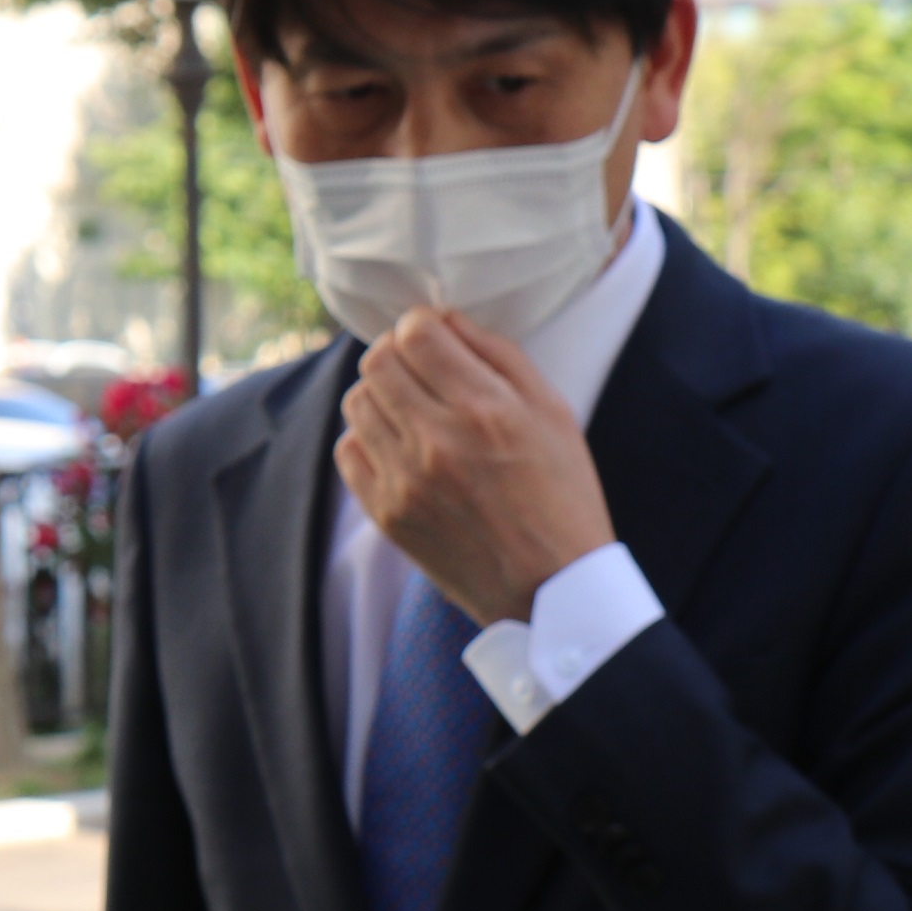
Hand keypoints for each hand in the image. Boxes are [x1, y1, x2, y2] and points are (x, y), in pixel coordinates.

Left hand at [334, 307, 610, 627]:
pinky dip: (368, 439)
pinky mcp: (387, 515)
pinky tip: (400, 448)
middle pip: (377, 361)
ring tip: (412, 410)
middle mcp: (437, 441)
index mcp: (485, 409)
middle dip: (397, 354)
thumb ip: (498, 356)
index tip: (436, 339)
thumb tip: (445, 320)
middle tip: (421, 370)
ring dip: (380, 394)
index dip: (422, 324)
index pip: (414, 332)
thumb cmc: (562, 495)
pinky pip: (348, 451)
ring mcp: (405, 481)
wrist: (550, 590)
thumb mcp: (553, 413)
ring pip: (356, 403)